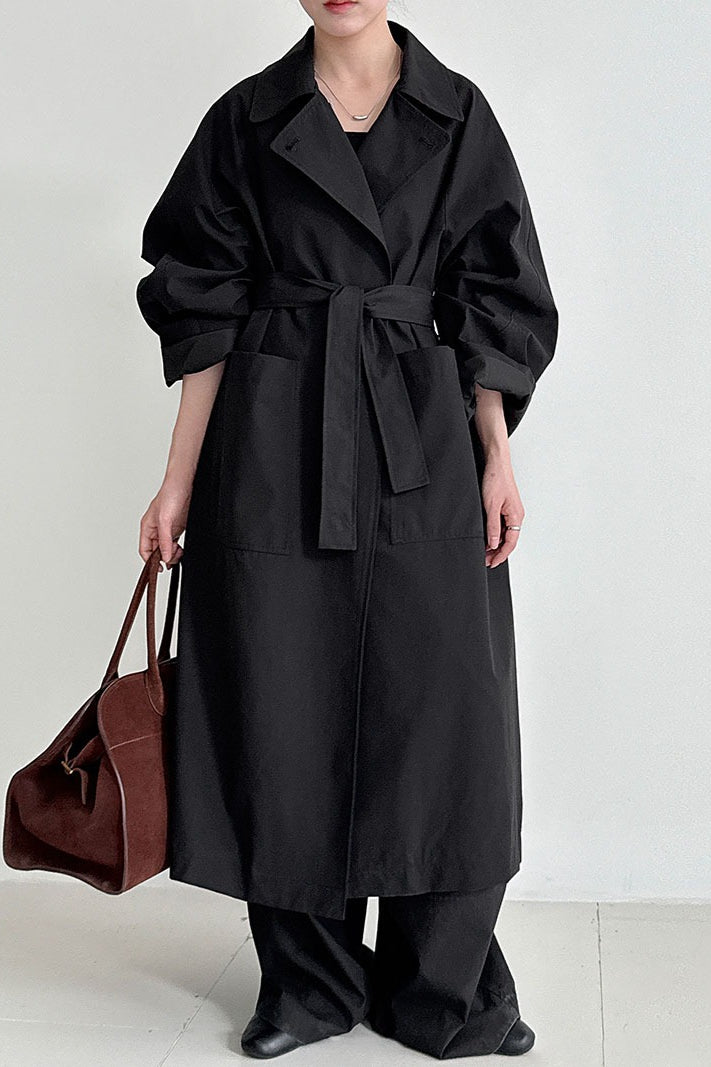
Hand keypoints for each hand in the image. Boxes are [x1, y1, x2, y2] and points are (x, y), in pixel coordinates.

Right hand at [139, 478, 191, 569]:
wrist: (184, 485)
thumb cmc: (170, 495)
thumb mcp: (165, 520)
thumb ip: (164, 541)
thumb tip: (165, 558)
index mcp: (147, 528)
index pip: (144, 550)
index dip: (150, 562)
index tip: (159, 568)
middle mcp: (155, 529)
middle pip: (156, 551)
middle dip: (164, 557)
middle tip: (174, 556)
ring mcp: (166, 529)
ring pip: (166, 548)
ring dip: (172, 553)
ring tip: (179, 550)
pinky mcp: (176, 527)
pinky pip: (174, 543)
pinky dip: (177, 548)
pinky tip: (181, 547)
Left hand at [481, 452, 524, 567]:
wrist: (496, 463)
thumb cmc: (496, 479)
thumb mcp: (491, 505)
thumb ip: (493, 526)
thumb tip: (494, 544)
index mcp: (516, 516)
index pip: (510, 543)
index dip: (501, 555)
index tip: (492, 563)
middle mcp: (516, 516)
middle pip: (509, 540)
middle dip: (498, 553)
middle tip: (486, 562)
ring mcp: (511, 512)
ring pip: (505, 534)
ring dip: (495, 544)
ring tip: (484, 552)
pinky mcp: (505, 507)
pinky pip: (502, 526)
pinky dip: (495, 534)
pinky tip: (486, 538)